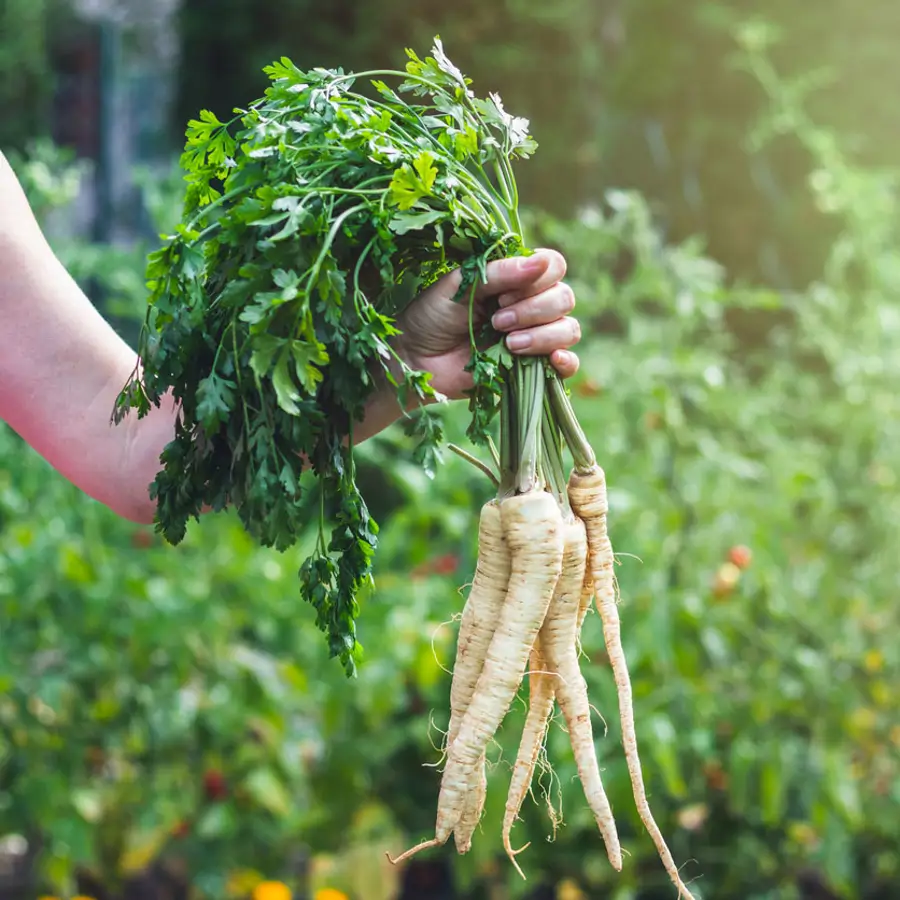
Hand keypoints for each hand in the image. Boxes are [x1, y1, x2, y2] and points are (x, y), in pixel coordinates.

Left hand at [395, 249, 580, 399]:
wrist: (415, 360)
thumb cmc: (432, 316)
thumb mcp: (460, 285)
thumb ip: (499, 273)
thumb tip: (541, 262)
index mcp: (514, 279)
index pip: (553, 266)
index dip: (538, 280)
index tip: (502, 295)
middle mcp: (530, 304)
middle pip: (564, 298)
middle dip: (534, 310)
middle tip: (497, 321)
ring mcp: (534, 336)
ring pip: (568, 328)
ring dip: (543, 335)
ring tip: (509, 344)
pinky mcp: (533, 368)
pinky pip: (569, 363)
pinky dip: (568, 361)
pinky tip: (552, 361)